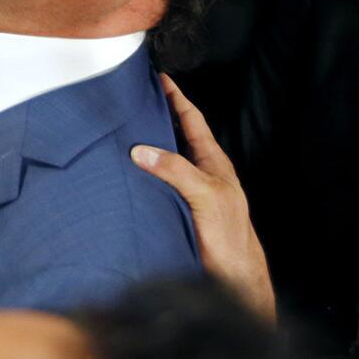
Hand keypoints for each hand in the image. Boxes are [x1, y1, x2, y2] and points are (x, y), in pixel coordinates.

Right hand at [132, 75, 275, 321]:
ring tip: (124, 129)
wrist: (234, 280)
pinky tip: (125, 173)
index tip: (160, 78)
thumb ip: (176, 170)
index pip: (193, 122)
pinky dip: (140, 173)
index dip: (177, 99)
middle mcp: (200, 175)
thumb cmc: (228, 237)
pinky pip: (155, 184)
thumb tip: (141, 149)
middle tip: (135, 98)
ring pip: (165, 161)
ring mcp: (188, 193)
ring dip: (147, 145)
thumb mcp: (206, 196)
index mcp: (213, 164)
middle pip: (177, 137)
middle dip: (158, 116)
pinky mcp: (175, 212)